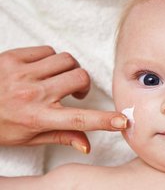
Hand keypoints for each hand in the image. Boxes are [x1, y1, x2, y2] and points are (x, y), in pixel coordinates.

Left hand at [0, 46, 126, 153]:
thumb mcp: (28, 137)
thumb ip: (62, 137)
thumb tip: (87, 145)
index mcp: (38, 118)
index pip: (79, 120)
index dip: (104, 120)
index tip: (122, 119)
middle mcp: (32, 95)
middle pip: (80, 78)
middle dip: (82, 84)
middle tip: (73, 92)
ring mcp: (22, 73)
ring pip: (67, 61)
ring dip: (68, 69)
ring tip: (56, 78)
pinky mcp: (13, 57)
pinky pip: (47, 50)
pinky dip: (51, 59)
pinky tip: (41, 69)